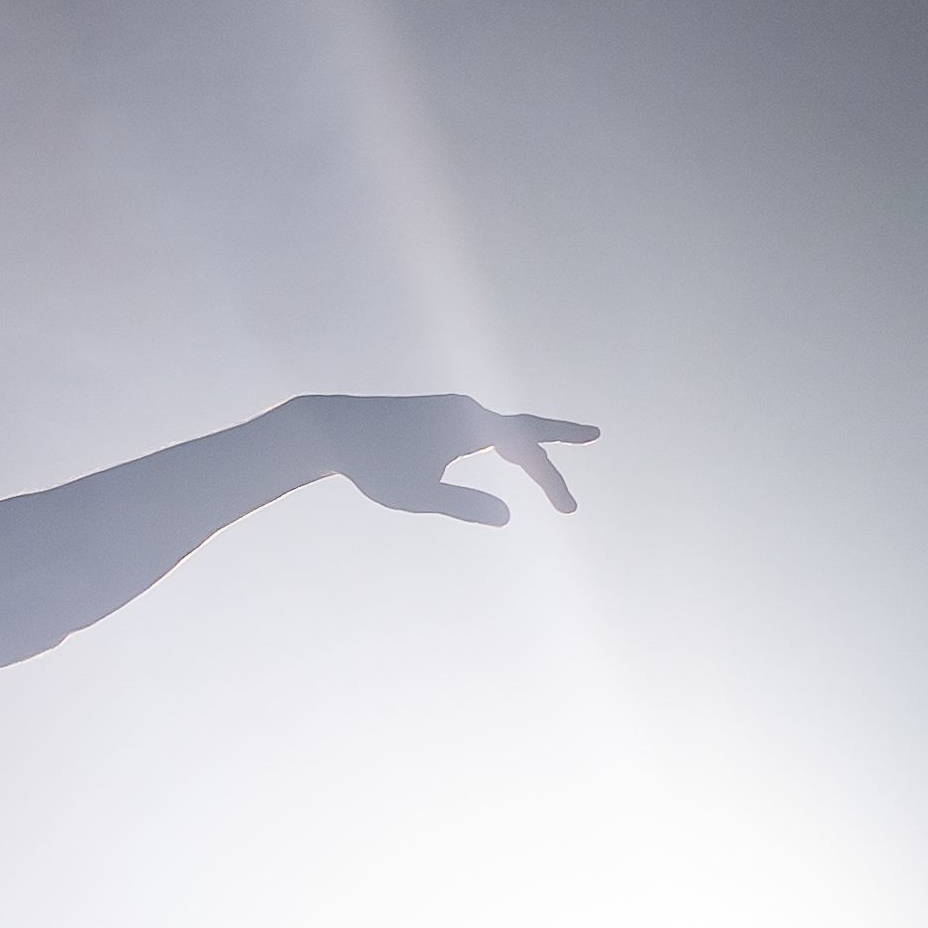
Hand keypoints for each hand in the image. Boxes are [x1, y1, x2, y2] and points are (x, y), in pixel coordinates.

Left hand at [306, 393, 594, 523]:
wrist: (333, 430)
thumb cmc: (372, 464)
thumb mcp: (417, 494)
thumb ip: (463, 505)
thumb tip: (506, 516)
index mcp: (467, 424)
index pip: (525, 450)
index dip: (551, 480)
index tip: (569, 510)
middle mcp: (466, 411)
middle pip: (524, 426)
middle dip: (560, 436)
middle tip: (595, 435)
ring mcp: (453, 413)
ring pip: (505, 427)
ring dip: (534, 441)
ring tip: (562, 447)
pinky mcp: (439, 418)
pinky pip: (487, 430)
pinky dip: (509, 442)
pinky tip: (510, 452)